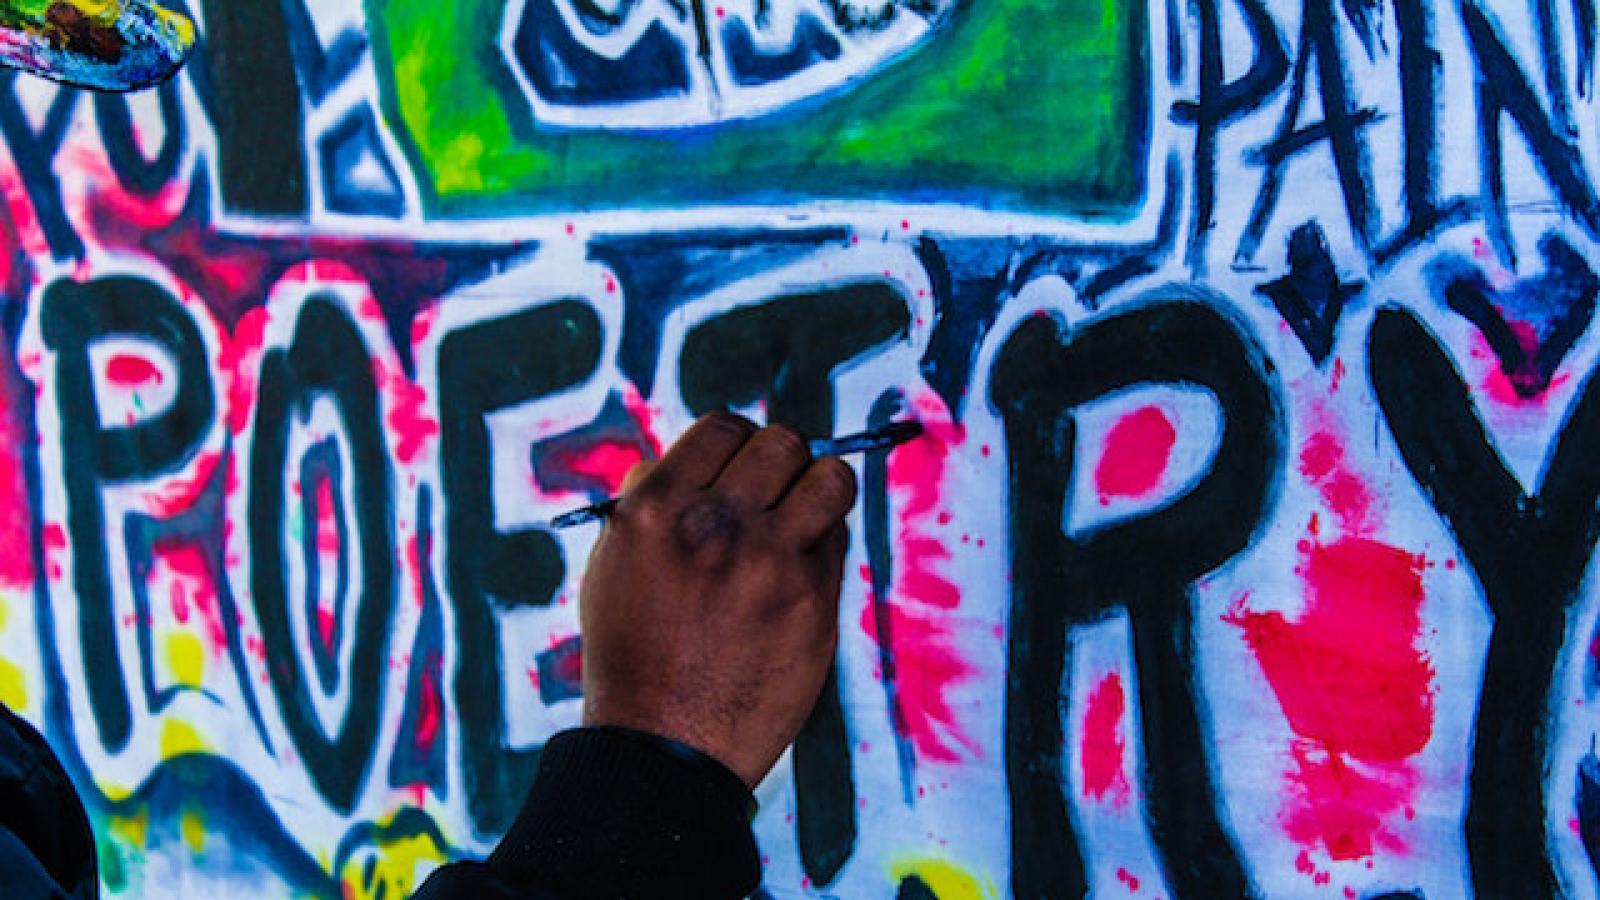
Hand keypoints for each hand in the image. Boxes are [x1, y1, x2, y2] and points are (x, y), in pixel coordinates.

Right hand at [578, 412, 855, 787]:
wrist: (662, 745)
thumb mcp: (614, 563)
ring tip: (803, 514)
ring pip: (830, 477)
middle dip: (781, 459)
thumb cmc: (633, 653)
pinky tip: (799, 566)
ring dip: (819, 487)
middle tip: (774, 491)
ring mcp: (770, 561)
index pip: (722, 427)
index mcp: (656, 508)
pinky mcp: (813, 600)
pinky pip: (838, 538)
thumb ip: (649, 501)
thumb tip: (685, 455)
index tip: (740, 466)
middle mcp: (716, 524)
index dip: (737, 442)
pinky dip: (824, 541)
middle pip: (782, 442)